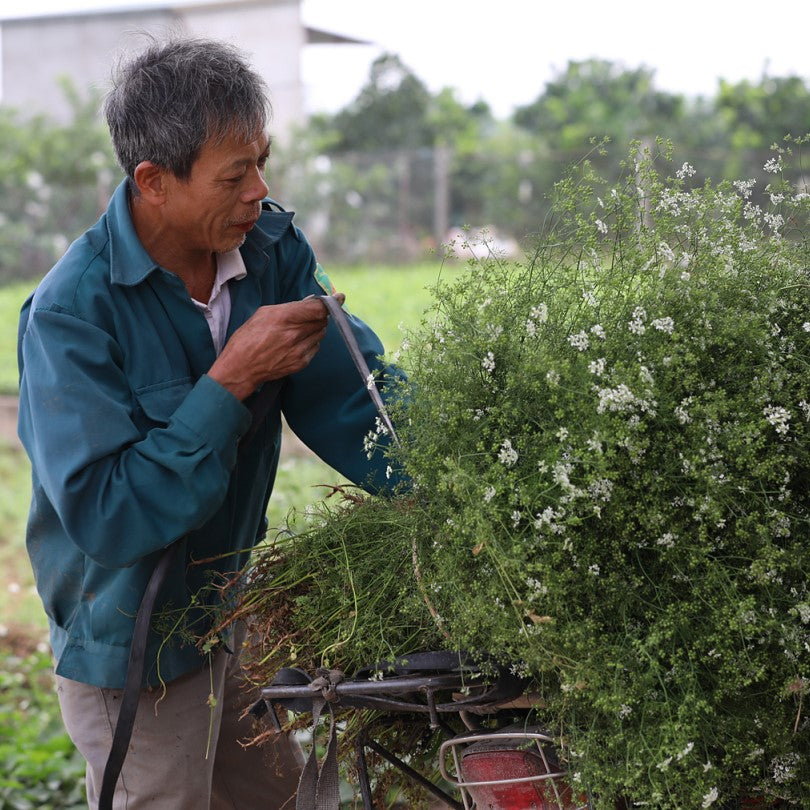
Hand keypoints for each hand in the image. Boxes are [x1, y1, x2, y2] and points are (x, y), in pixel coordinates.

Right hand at [208, 293, 344, 399]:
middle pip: (322, 320)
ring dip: (315, 329)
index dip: (332, 302)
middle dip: (319, 315)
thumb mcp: (263, 314)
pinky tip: (296, 342)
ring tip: (299, 329)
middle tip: (310, 314)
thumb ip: (289, 308)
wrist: (240, 368)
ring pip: (320, 333)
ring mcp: (299, 350)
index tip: (340, 298)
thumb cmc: (247, 338)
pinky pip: (315, 347)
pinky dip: (310, 342)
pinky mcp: (301, 363)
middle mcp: (294, 334)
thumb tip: (308, 305)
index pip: (318, 309)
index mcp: (284, 318)